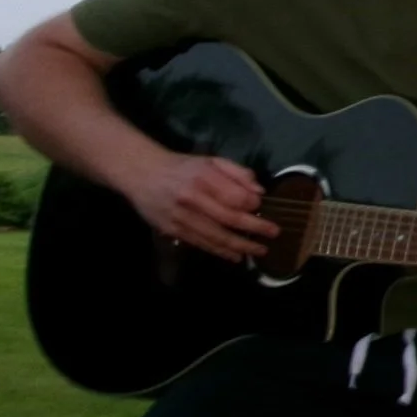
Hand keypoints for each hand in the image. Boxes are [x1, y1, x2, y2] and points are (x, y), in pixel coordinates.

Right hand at [127, 154, 276, 262]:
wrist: (142, 174)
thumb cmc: (183, 167)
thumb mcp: (211, 161)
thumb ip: (237, 173)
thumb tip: (259, 192)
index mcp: (203, 177)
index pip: (234, 196)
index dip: (252, 205)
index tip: (263, 208)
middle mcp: (192, 199)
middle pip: (228, 218)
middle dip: (254, 228)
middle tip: (274, 235)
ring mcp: (181, 217)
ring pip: (215, 236)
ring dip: (240, 246)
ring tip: (259, 251)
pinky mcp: (173, 231)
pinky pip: (201, 244)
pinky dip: (220, 252)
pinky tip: (235, 256)